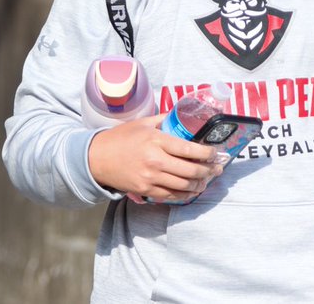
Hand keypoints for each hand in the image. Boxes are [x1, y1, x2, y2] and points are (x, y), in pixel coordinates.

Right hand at [88, 114, 223, 204]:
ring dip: (199, 184)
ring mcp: (150, 178)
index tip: (215, 153)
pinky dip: (184, 194)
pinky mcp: (144, 190)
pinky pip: (170, 195)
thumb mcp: (143, 123)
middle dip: (208, 171)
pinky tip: (191, 191)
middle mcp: (155, 161)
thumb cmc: (120, 138)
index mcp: (157, 141)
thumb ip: (164, 120)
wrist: (96, 158)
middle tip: (217, 169)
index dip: (207, 153)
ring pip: (183, 185)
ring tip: (207, 180)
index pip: (189, 149)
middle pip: (190, 170)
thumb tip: (183, 116)